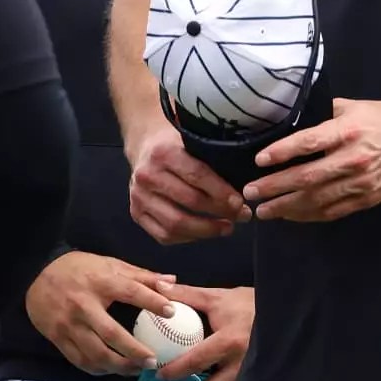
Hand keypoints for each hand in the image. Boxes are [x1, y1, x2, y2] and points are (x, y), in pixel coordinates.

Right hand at [25, 251, 174, 376]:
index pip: (130, 291)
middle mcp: (83, 304)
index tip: (171, 311)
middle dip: (135, 351)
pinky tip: (112, 370)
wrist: (34, 271)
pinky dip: (98, 369)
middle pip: (112, 333)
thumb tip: (172, 281)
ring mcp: (69, 323)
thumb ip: (140, 275)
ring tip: (136, 369)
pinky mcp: (58, 336)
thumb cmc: (77, 268)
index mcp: (99, 281)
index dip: (151, 301)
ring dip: (119, 366)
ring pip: (96, 353)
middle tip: (153, 361)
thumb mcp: (108, 264)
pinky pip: (80, 360)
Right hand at [125, 118, 248, 244]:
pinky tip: (203, 233)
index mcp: (163, 153)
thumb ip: (213, 160)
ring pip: (176, 224)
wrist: (144, 148)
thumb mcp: (192, 142)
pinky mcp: (136, 213)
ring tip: (227, 228)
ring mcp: (138, 196)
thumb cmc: (177, 146)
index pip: (197, 176)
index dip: (221, 192)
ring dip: (206, 230)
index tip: (240, 202)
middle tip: (241, 216)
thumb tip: (245, 188)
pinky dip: (188, 238)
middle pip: (189, 202)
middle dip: (220, 212)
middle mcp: (147, 175)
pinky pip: (164, 235)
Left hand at [155, 284, 253, 380]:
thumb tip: (158, 285)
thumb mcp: (216, 298)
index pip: (196, 361)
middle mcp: (243, 363)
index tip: (160, 374)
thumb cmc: (247, 305)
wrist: (284, 312)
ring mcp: (255, 377)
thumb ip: (186, 294)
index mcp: (229, 341)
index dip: (175, 371)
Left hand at [244, 98, 380, 221]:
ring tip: (264, 211)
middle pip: (308, 176)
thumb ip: (323, 113)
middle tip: (251, 193)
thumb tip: (291, 115)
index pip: (309, 142)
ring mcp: (361, 182)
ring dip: (287, 207)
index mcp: (347, 131)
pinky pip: (333, 210)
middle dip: (276, 187)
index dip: (282, 152)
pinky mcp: (368, 199)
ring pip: (318, 199)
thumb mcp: (354, 106)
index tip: (259, 160)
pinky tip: (291, 216)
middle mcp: (352, 158)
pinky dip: (310, 215)